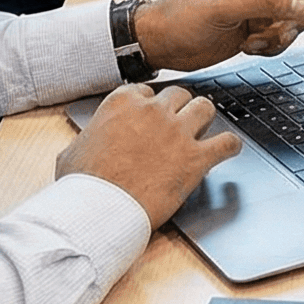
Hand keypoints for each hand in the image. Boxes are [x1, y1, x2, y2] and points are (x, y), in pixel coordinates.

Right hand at [57, 83, 238, 227]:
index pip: (146, 92)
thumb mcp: (73, 151)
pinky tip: (229, 150)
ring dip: (204, 119)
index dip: (149, 107)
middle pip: (179, 95)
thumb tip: (89, 142)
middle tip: (177, 127)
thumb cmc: (82, 187)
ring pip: (205, 107)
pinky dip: (230, 146)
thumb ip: (89, 137)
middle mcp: (152, 111)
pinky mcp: (195, 158)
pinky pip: (227, 142)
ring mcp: (177, 132)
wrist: (99, 212)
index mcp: (122, 103)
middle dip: (178, 109)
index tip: (150, 119)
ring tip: (202, 131)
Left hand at [134, 0, 303, 68]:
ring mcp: (263, 4)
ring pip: (300, 17)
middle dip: (295, 16)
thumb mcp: (224, 7)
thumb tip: (302, 7)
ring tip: (253, 40)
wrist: (165, 42)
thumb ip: (266, 4)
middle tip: (271, 29)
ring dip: (282, 34)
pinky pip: (287, 36)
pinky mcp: (261, 26)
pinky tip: (249, 46)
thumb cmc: (184, 15)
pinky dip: (274, 46)